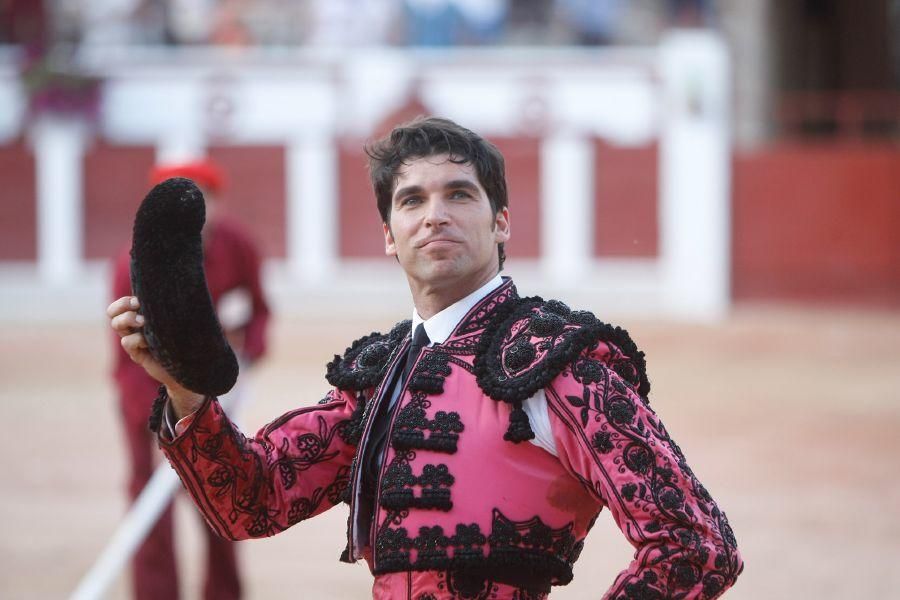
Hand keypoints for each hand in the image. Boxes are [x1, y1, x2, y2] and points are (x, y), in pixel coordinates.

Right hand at [107, 296, 204, 417]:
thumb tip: (180, 288)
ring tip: (144, 322)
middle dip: (123, 306)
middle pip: (112, 313)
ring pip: (117, 325)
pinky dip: (136, 339)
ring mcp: (135, 342)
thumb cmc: (189, 338)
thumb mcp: (182, 318)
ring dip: (128, 319)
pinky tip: (150, 341)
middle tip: (139, 306)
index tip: (139, 301)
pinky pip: (127, 342)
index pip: (121, 305)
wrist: (192, 366)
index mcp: (142, 317)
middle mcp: (135, 328)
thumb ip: (175, 306)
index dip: (124, 301)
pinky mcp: (138, 355)